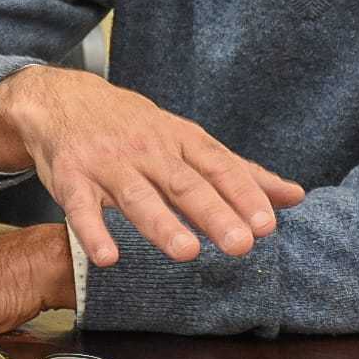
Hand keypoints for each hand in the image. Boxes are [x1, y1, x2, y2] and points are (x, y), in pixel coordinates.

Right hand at [0, 66, 305, 266]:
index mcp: (181, 140)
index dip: (242, 194)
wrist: (64, 100)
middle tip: (242, 244)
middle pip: (185, 183)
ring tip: (187, 251)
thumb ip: (237, 171)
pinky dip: (93, 231)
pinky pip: (82, 209)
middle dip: (213, 212)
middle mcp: (149, 150)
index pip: (218, 166)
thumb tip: (293, 196)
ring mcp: (109, 164)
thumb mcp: (187, 139)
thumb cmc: (135, 127)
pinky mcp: (73, 179)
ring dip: (162, 223)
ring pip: (138, 195)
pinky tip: (108, 257)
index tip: (268, 224)